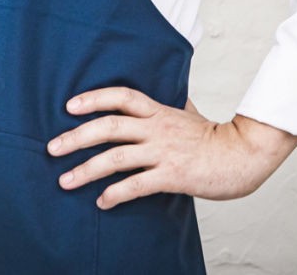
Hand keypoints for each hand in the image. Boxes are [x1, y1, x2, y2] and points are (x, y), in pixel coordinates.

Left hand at [46, 86, 296, 209]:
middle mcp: (157, 128)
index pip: (122, 96)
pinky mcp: (172, 176)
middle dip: (76, 136)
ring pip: (116, 158)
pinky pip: (137, 185)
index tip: (69, 105)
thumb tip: (172, 94)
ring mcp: (164, 152)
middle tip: (52, 148)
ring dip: (86, 170)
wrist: (244, 156)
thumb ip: (175, 105)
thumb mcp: (191, 114)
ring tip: (65, 181)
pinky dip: (116, 193)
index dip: (94, 97)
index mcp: (160, 111)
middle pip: (110, 126)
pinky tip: (101, 201)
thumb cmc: (218, 138)